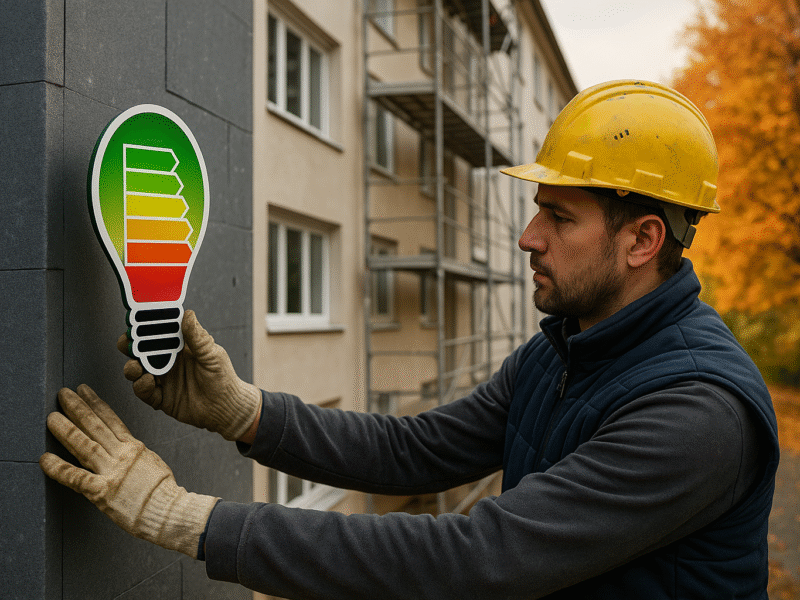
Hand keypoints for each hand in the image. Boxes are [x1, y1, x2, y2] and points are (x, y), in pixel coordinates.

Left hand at [39, 385, 218, 557]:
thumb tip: (127, 448)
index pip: (112, 420)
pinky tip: (45, 459)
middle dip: (78, 408)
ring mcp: (112, 472)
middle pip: (96, 426)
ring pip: (85, 445)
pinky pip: (76, 478)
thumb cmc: (163, 492)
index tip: (84, 391)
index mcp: (135, 447)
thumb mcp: (153, 463)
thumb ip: (136, 454)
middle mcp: (122, 455)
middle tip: (63, 394)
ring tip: (51, 417)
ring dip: (66, 429)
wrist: (170, 511)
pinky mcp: (103, 492)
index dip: (96, 403)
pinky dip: (59, 468)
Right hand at [118, 310, 260, 441]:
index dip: (145, 326)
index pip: (157, 332)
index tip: (136, 320)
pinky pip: (144, 392)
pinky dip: (141, 386)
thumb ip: (197, 337)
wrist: (226, 407)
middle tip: (128, 344)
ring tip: (135, 366)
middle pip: (140, 351)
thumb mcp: (212, 354)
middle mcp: (166, 361)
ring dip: (132, 367)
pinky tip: (148, 381)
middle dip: (129, 345)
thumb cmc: (223, 377)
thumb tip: (188, 314)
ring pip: (137, 371)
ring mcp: (162, 380)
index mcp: (178, 347)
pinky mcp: (160, 398)